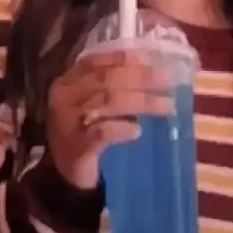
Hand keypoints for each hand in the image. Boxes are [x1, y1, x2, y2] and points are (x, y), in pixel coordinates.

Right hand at [44, 50, 172, 189]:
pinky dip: (123, 129)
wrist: (66, 173)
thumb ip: (110, 85)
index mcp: (67, 82)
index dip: (125, 59)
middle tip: (167, 82)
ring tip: (166, 106)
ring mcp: (68, 123)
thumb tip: (151, 69)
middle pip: (106, 80)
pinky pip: (103, 133)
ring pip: (108, 102)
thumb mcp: (89, 103)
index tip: (152, 61)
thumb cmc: (84, 132)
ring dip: (141, 102)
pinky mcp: (77, 147)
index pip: (95, 61)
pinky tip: (138, 131)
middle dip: (141, 78)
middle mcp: (64, 98)